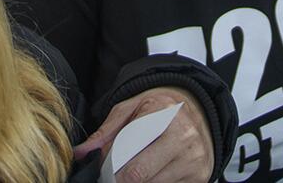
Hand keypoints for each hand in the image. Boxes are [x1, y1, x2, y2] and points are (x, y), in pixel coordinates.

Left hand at [76, 88, 210, 182]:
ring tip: (136, 170)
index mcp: (164, 115)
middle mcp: (183, 138)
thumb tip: (82, 152)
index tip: (104, 169)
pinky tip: (154, 173)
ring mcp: (194, 161)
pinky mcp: (200, 178)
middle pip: (138, 175)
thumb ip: (106, 130)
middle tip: (115, 175)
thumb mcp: (132, 107)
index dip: (110, 165)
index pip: (127, 152)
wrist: (199, 111)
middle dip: (120, 179)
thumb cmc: (161, 110)